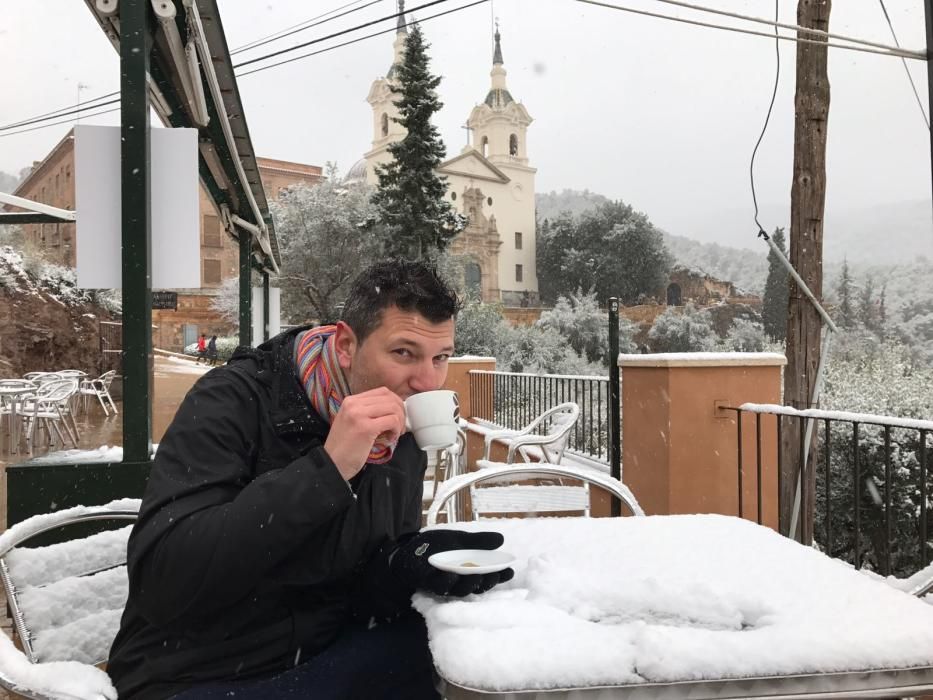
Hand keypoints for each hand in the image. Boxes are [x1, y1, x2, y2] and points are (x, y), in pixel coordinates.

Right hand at [324, 388, 404, 479]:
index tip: (398, 416)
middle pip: (390, 398)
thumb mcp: (352, 422)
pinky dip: (397, 429)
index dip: (396, 403)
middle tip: (400, 427)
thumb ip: (368, 412)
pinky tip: (391, 438)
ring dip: (400, 421)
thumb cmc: (344, 448)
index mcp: (351, 401)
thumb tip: (393, 409)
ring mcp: (359, 414)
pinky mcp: (366, 428)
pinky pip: (392, 420)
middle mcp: (354, 404)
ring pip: (393, 408)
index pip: (382, 392)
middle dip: (401, 412)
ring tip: (395, 433)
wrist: (332, 464)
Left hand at [389, 530, 513, 596]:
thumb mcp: (458, 539)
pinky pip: (439, 586)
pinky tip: (452, 574)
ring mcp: (444, 584)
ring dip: (469, 583)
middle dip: (487, 581)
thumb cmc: (434, 547)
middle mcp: (459, 580)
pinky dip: (447, 581)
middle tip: (493, 574)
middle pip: (477, 586)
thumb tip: (501, 540)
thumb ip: (477, 541)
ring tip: (476, 575)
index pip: (488, 575)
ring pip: (460, 589)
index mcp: (469, 570)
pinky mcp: (427, 583)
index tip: (510, 571)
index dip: (500, 575)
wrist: (406, 549)